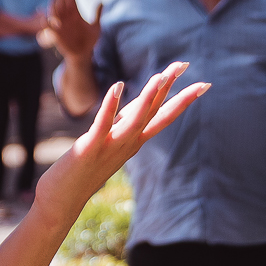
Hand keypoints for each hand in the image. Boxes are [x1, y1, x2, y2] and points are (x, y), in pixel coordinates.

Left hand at [34, 62, 206, 221]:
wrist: (62, 200)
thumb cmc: (82, 172)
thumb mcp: (109, 145)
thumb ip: (122, 128)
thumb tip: (134, 110)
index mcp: (134, 142)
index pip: (163, 117)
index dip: (183, 100)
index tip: (203, 83)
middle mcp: (128, 144)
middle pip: (155, 113)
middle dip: (172, 89)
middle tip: (186, 65)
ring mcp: (110, 147)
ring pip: (136, 119)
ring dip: (149, 97)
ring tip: (161, 75)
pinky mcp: (89, 148)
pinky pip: (103, 124)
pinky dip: (111, 105)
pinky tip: (117, 86)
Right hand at [47, 0, 99, 58]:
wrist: (83, 53)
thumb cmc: (90, 40)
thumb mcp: (96, 27)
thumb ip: (97, 15)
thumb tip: (101, 2)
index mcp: (76, 16)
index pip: (71, 3)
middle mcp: (67, 19)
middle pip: (61, 5)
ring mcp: (60, 26)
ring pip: (53, 13)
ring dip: (52, 7)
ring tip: (53, 3)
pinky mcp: (55, 33)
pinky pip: (48, 26)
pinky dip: (45, 22)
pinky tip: (46, 18)